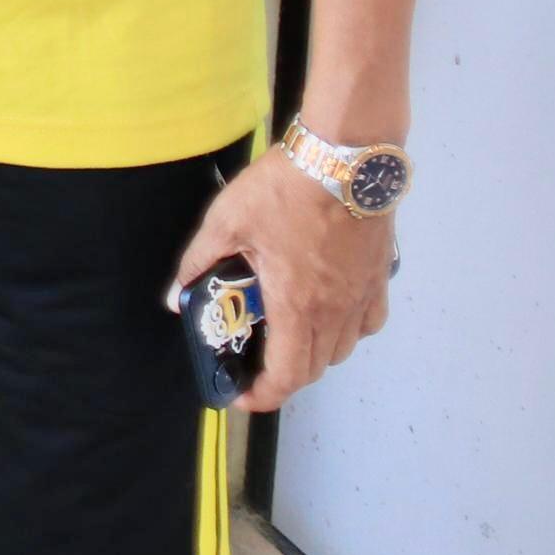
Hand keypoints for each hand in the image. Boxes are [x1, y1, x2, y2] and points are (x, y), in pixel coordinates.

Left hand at [175, 147, 396, 412]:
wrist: (344, 158)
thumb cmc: (284, 189)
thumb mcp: (227, 221)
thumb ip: (199, 261)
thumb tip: (176, 295)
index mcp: (297, 306)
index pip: (287, 375)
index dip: (264, 395)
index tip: (242, 395)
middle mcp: (335, 311)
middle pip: (314, 368)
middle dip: (283, 375)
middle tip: (255, 361)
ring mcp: (362, 296)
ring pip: (343, 349)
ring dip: (314, 354)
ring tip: (286, 335)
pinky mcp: (379, 277)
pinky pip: (368, 323)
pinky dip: (347, 331)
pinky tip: (328, 311)